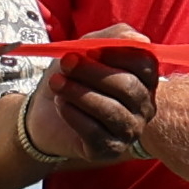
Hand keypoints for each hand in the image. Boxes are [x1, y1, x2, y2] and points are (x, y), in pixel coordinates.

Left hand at [29, 38, 160, 169]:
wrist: (44, 111)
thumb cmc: (72, 76)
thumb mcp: (87, 50)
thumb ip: (111, 39)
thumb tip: (138, 40)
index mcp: (143, 78)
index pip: (145, 63)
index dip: (117, 53)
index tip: (88, 50)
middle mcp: (144, 106)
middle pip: (127, 86)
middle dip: (92, 72)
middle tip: (65, 63)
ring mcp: (130, 130)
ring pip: (111, 110)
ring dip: (79, 93)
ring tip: (56, 83)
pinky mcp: (111, 149)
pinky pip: (95, 132)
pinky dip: (73, 114)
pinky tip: (60, 104)